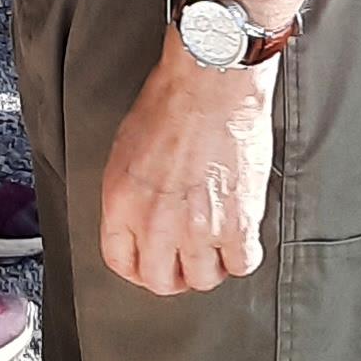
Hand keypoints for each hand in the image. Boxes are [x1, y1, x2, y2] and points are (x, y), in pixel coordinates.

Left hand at [100, 41, 274, 294]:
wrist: (211, 79)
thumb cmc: (172, 99)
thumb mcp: (127, 145)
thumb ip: (132, 192)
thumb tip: (140, 217)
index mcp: (122, 200)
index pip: (120, 261)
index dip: (137, 267)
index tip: (150, 263)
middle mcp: (156, 221)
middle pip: (160, 280)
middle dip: (173, 274)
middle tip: (185, 259)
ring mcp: (198, 227)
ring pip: (203, 279)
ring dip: (209, 264)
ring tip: (213, 242)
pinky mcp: (237, 223)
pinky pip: (241, 263)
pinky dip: (241, 253)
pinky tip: (238, 234)